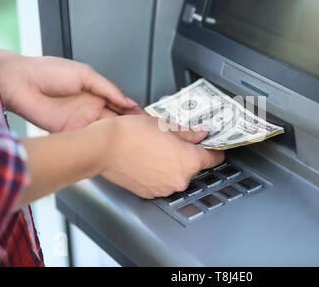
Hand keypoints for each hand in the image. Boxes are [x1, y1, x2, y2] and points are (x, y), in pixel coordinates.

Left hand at [0, 49, 144, 131]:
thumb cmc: (49, 72)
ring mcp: (82, 121)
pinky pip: (89, 139)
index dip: (134, 111)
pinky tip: (111, 143)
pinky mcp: (71, 132)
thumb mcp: (86, 74)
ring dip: (118, 134)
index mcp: (97, 92)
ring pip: (106, 130)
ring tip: (133, 138)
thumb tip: (128, 101)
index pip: (121, 104)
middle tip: (144, 130)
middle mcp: (91, 108)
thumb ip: (109, 89)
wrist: (22, 83)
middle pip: (117, 119)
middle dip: (130, 125)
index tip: (146, 117)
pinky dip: (100, 142)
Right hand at [95, 115, 224, 198]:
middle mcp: (180, 180)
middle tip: (173, 141)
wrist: (104, 147)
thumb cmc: (132, 133)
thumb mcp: (166, 126)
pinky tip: (147, 159)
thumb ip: (189, 132)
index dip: (213, 149)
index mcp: (189, 161)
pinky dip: (158, 173)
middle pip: (194, 167)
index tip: (211, 145)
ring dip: (172, 165)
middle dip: (187, 155)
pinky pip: (161, 182)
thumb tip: (203, 133)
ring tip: (156, 149)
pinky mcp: (149, 193)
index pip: (214, 158)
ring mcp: (164, 189)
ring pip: (176, 175)